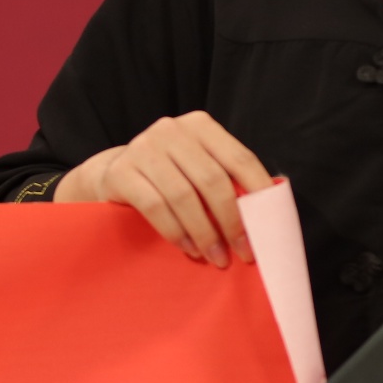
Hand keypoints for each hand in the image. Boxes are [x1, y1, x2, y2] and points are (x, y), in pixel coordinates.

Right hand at [54, 112, 275, 268]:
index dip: (258, 192)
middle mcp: (171, 130)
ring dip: (205, 233)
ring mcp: (143, 148)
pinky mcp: (122, 172)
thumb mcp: (197, 168)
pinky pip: (156, 207)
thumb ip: (226, 179)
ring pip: (184, 196)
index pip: (239, 158)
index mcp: (200, 125)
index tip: (268, 225)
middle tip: (243, 252)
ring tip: (216, 257)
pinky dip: (176, 232)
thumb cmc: (168, 176)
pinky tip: (188, 249)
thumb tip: (267, 213)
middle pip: (212, 180)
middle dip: (231, 221)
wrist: (113, 174)